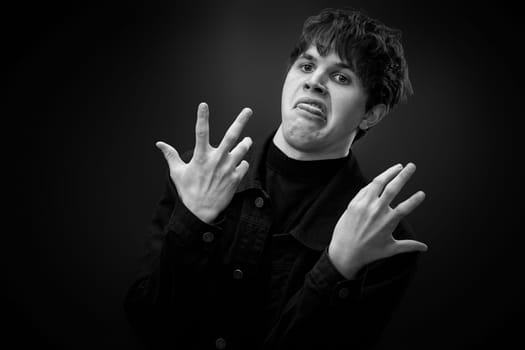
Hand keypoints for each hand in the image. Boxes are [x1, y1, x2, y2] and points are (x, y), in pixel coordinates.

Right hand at [155, 102, 252, 223]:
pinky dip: (241, 164)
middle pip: (231, 135)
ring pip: (243, 149)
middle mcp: (217, 160)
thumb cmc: (188, 191)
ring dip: (246, 143)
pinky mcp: (236, 178)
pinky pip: (244, 165)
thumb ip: (170, 155)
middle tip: (248, 110)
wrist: (201, 212)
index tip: (203, 105)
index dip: (202, 117)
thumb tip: (159, 144)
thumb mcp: (177, 172)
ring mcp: (228, 168)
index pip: (201, 132)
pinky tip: (237, 166)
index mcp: (201, 156)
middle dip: (240, 121)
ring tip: (246, 140)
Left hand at [328, 163, 427, 278]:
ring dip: (388, 172)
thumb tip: (424, 247)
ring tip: (398, 167)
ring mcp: (364, 206)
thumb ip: (409, 245)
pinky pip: (365, 189)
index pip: (406, 207)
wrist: (344, 253)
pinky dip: (374, 183)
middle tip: (412, 166)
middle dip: (404, 175)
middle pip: (392, 188)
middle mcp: (376, 212)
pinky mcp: (353, 204)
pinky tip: (380, 179)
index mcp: (388, 222)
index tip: (422, 193)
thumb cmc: (368, 252)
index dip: (415, 200)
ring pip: (377, 183)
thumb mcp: (390, 249)